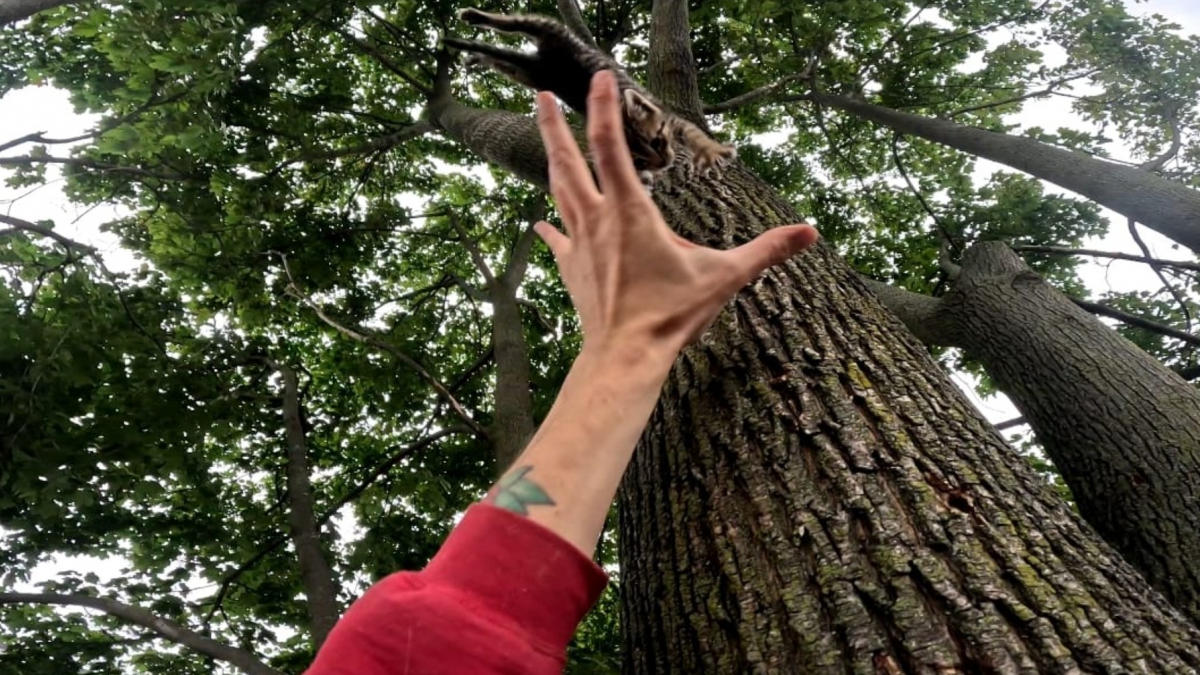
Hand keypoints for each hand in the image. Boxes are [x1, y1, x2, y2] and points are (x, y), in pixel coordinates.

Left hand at [532, 71, 818, 358]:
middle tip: (541, 96)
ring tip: (545, 136)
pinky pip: (558, 238)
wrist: (625, 356)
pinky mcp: (571, 269)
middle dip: (553, 125)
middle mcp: (598, 220)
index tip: (601, 77)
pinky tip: (539, 223)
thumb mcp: (725, 277)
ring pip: (559, 192)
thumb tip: (810, 232)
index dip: (605, 107)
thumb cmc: (671, 316)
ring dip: (551, 160)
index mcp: (631, 212)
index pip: (612, 146)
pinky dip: (550, 226)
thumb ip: (766, 250)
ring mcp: (579, 245)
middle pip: (568, 161)